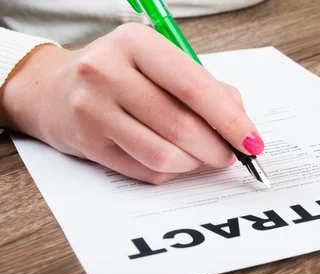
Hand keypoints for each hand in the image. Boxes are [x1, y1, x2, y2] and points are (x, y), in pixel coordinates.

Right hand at [0, 23, 263, 183]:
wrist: (52, 89)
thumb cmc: (120, 74)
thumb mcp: (160, 64)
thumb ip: (206, 88)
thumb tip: (242, 125)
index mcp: (135, 43)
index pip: (194, 87)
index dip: (230, 120)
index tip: (253, 141)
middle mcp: (108, 72)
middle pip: (181, 126)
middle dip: (217, 148)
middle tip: (231, 155)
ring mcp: (92, 109)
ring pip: (164, 154)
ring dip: (195, 163)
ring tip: (202, 156)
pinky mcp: (88, 143)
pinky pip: (145, 170)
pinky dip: (171, 170)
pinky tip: (174, 159)